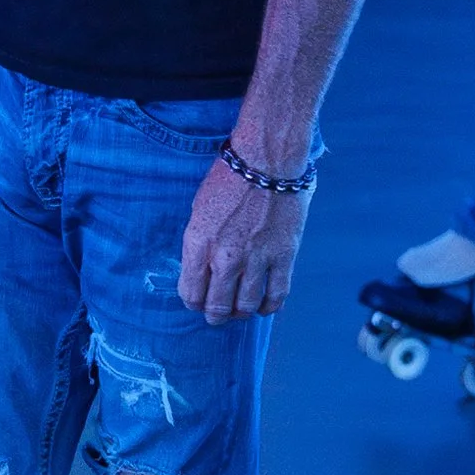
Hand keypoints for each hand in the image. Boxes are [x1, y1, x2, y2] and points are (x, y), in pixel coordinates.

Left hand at [178, 156, 311, 322]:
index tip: (198, 301)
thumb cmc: (229, 178)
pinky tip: (264, 305)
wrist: (267, 159)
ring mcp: (256, 259)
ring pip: (245, 306)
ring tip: (241, 308)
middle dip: (215, 314)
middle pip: (217, 307)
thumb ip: (200, 243)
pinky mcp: (283, 257)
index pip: (191, 293)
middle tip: (218, 312)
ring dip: (241, 312)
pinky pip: (276, 296)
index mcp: (199, 243)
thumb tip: (202, 269)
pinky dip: (268, 307)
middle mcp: (225, 257)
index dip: (193, 302)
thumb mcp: (199, 210)